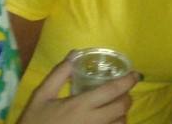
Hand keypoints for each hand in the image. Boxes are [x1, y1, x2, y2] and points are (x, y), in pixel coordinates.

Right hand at [17, 53, 138, 123]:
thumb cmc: (34, 121)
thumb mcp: (41, 95)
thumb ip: (58, 74)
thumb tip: (75, 53)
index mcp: (80, 105)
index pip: (112, 91)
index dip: (127, 81)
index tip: (136, 74)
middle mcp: (91, 121)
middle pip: (121, 108)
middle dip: (127, 97)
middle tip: (124, 91)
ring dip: (122, 114)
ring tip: (116, 106)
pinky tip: (109, 121)